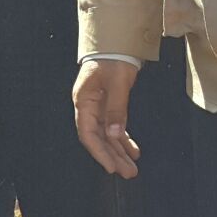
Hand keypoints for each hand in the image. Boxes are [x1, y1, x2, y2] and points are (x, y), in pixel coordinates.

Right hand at [73, 58, 140, 178]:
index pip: (88, 133)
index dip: (99, 152)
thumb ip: (116, 109)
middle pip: (99, 138)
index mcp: (83, 101)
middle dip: (113, 156)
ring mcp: (98, 107)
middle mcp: (88, 107)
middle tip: (128, 173)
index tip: (112, 166)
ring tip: (132, 168)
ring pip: (108, 135)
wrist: (117, 43)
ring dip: (119, 151)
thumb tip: (115, 134)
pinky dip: (124, 140)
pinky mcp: (108, 105)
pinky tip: (133, 151)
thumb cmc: (113, 59)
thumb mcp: (117, 84)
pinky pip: (115, 127)